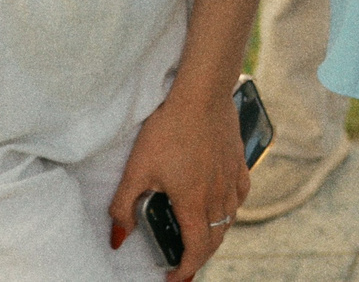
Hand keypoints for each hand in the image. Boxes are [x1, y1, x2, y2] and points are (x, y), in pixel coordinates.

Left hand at [108, 81, 247, 280]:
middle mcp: (218, 196)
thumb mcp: (137, 170)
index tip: (173, 278)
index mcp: (194, 203)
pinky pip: (240, 196)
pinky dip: (231, 210)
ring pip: (229, 220)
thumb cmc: (167, 130)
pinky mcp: (239, 161)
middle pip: (215, 239)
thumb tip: (118, 239)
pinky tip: (224, 205)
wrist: (201, 94)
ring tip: (200, 239)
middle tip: (183, 265)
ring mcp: (232, 178)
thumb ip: (123, 208)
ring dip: (215, 236)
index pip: (195, 250)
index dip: (184, 271)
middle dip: (199, 259)